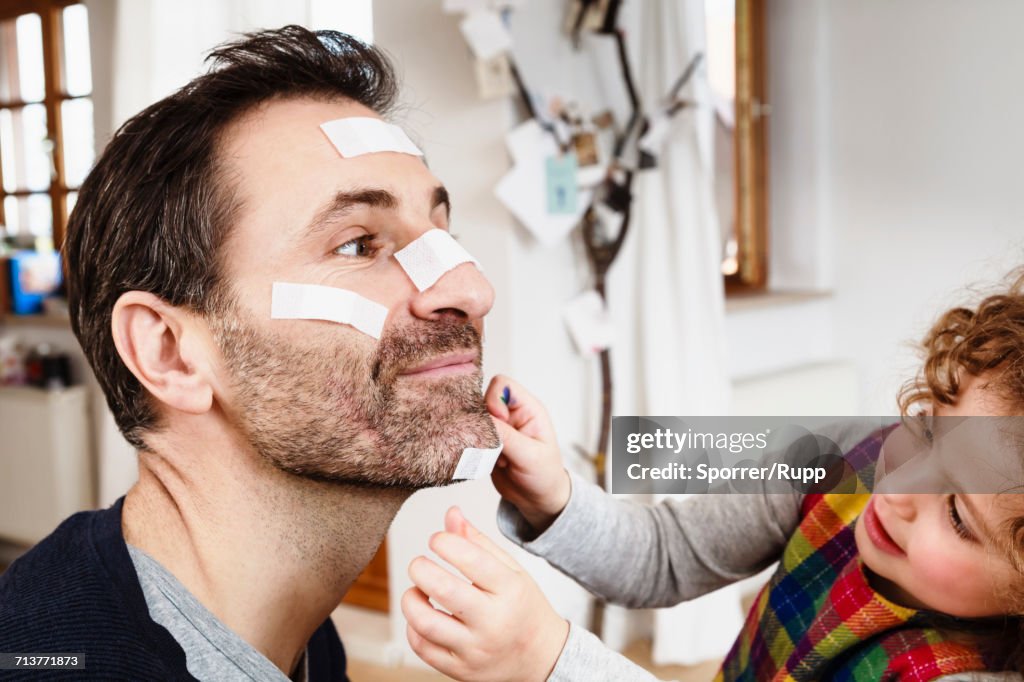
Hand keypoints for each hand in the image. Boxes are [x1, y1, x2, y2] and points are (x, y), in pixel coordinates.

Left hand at [402, 507, 569, 681]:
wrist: (542, 657)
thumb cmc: (524, 608)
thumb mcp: (512, 570)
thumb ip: (478, 543)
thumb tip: (451, 514)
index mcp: (510, 590)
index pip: (472, 560)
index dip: (445, 542)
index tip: (436, 539)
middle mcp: (494, 621)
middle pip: (444, 590)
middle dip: (420, 569)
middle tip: (418, 563)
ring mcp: (476, 650)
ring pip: (426, 623)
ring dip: (411, 600)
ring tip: (417, 591)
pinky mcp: (462, 670)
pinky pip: (423, 649)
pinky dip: (414, 628)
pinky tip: (422, 616)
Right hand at [485, 375, 570, 531]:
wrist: (538, 500)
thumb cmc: (544, 475)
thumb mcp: (529, 456)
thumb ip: (506, 437)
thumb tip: (482, 419)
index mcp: (528, 409)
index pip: (502, 385)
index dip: (494, 400)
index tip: (499, 423)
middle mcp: (511, 415)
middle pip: (482, 400)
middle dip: (482, 422)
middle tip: (495, 445)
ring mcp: (497, 429)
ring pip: (472, 419)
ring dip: (478, 439)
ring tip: (496, 457)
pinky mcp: (486, 443)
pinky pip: (469, 437)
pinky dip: (473, 450)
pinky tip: (490, 463)